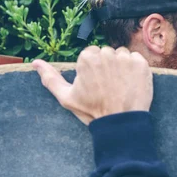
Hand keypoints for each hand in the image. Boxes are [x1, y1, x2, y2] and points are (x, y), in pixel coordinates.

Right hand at [32, 46, 152, 125]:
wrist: (121, 123)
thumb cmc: (93, 111)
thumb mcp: (67, 97)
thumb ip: (51, 78)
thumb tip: (35, 62)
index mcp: (87, 58)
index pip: (91, 54)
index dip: (93, 69)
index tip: (96, 83)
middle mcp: (106, 54)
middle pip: (107, 53)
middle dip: (107, 66)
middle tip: (108, 86)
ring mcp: (125, 58)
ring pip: (122, 55)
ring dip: (122, 66)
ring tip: (120, 85)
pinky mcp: (141, 63)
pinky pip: (137, 59)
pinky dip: (135, 69)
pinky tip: (131, 83)